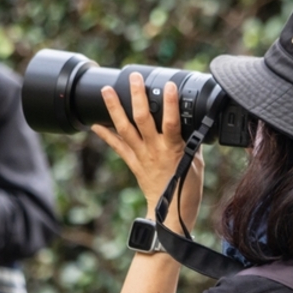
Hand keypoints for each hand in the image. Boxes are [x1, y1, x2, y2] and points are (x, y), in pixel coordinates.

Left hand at [91, 72, 203, 233]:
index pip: (171, 122)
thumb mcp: (197, 163)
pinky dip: (105, 135)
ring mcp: (141, 156)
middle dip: (137, 96)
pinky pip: (117, 147)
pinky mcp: (133, 163)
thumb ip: (192, 142)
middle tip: (133, 78)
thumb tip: (194, 124)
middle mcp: (154, 150)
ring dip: (114, 109)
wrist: (170, 214)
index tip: (169, 85)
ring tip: (106, 91)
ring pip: (125, 129)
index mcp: (174, 149)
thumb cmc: (186, 190)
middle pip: (142, 119)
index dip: (170, 104)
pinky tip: (95, 123)